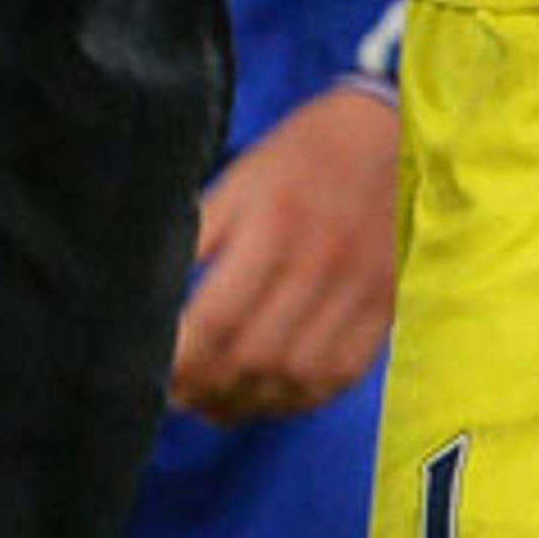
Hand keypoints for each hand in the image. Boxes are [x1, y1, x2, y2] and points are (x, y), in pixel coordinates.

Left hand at [167, 79, 399, 423]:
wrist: (388, 132)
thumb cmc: (299, 154)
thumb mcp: (239, 179)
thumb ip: (199, 233)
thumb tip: (151, 290)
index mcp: (274, 223)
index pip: (218, 317)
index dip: (180, 360)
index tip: (150, 375)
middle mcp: (319, 262)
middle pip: (255, 355)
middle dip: (205, 388)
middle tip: (173, 398)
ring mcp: (359, 289)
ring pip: (298, 376)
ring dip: (248, 404)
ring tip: (211, 406)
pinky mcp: (385, 305)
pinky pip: (342, 373)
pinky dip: (299, 399)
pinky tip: (266, 398)